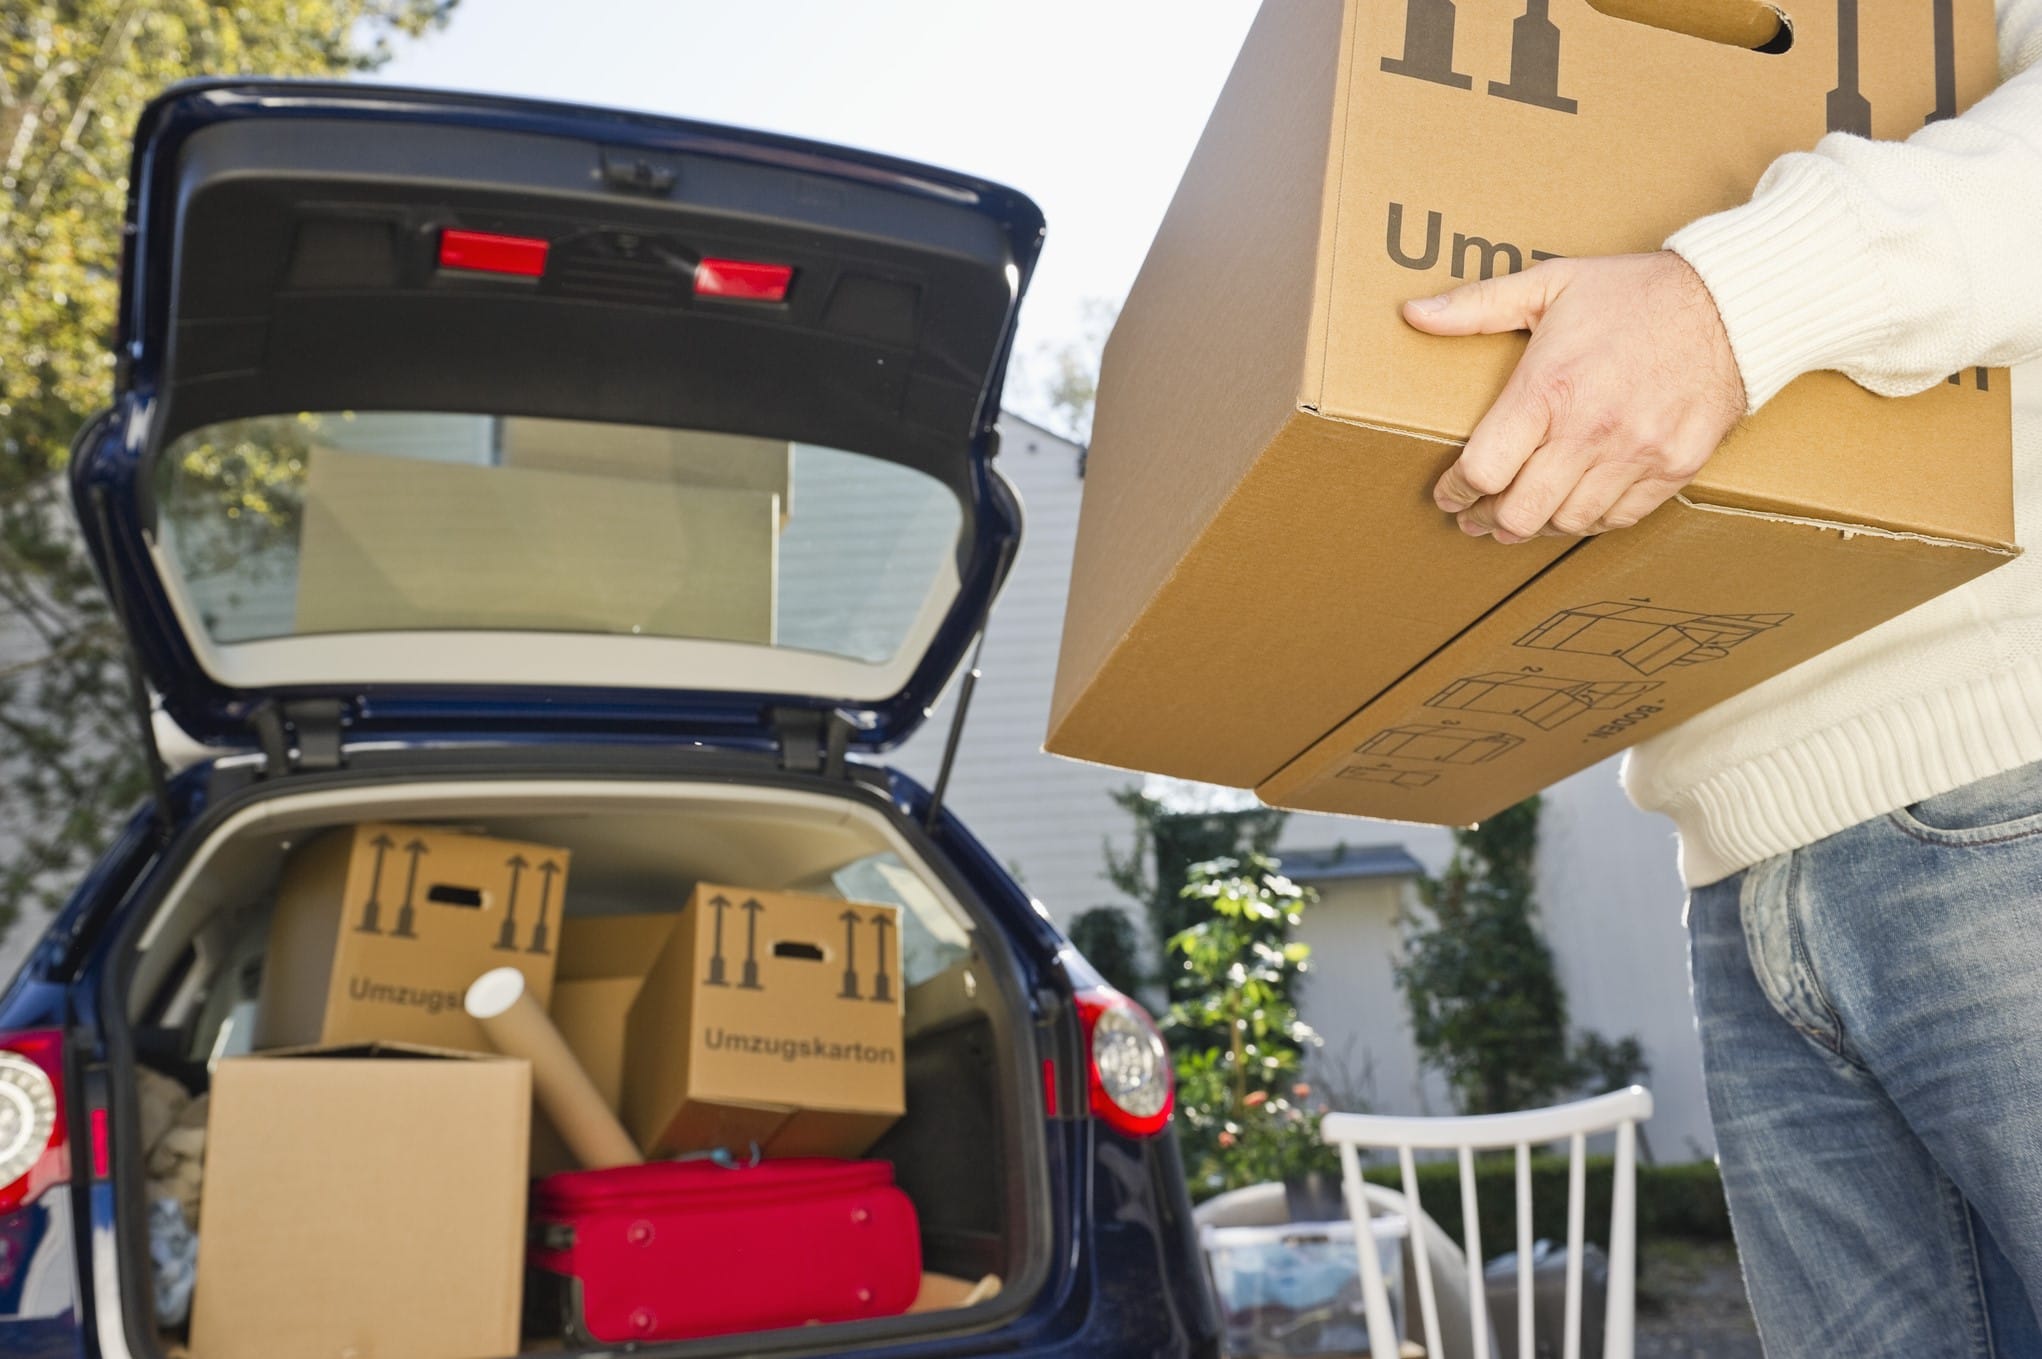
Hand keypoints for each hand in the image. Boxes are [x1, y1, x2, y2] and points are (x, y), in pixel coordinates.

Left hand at [1404, 252, 1745, 543]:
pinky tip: (1570, 512)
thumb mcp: (1550, 284)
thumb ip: (1477, 305)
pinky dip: (1587, 522)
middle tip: (1474, 518)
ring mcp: (1635, 455)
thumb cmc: (1635, 293)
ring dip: (1534, 527)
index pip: (1482, 469)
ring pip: (1566, 522)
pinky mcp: (1672, 469)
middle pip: (1519, 511)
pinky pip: (1617, 519)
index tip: (1447, 493)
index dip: (1455, 491)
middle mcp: (1589, 431)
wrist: (1732, 304)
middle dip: (1486, 520)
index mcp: (1549, 389)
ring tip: (1517, 520)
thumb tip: (1414, 314)